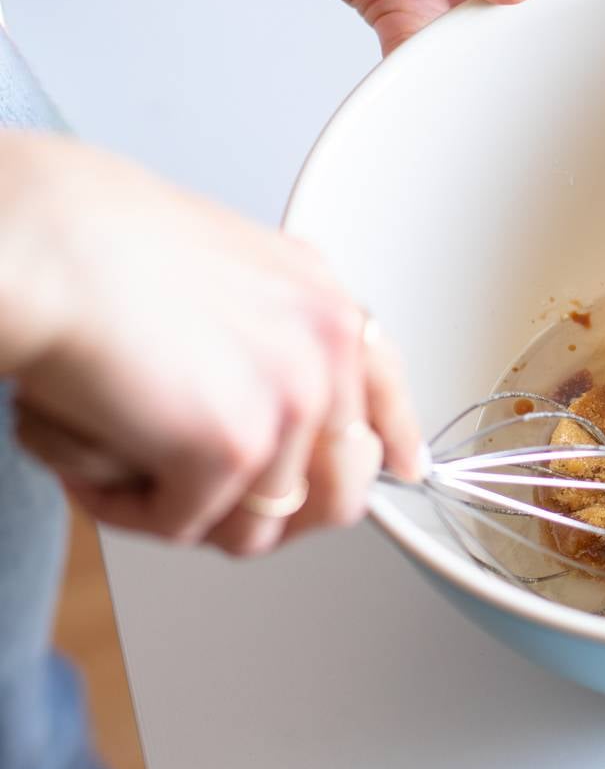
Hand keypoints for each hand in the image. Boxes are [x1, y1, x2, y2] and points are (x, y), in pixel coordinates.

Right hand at [0, 131, 423, 555]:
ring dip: (181, 506)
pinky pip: (185, 526)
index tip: (398, 471)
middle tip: (195, 490)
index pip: (385, 395)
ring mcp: (290, 403)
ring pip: (257, 525)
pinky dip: (124, 505)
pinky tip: (89, 449)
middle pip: (339, 493)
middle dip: (265, 508)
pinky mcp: (234, 449)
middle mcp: (326, 351)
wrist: (43, 242)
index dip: (389, 445)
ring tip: (119, 454)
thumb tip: (293, 413)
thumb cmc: (97, 246)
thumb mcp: (227, 277)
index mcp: (324, 304)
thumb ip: (275, 339)